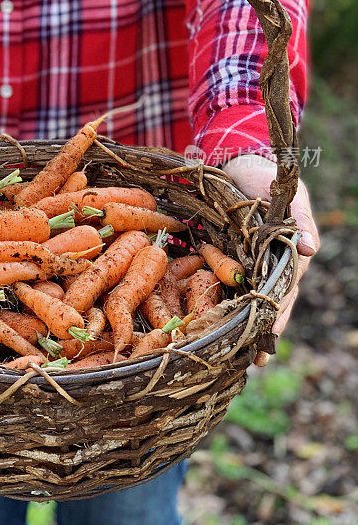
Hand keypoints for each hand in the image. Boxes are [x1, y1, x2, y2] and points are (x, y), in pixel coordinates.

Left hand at [221, 154, 318, 365]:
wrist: (239, 164)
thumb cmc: (266, 180)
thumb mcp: (287, 197)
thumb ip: (298, 221)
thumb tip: (309, 249)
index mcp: (285, 256)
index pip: (284, 292)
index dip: (278, 316)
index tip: (269, 339)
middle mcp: (267, 265)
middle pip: (267, 304)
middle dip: (261, 331)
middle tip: (252, 360)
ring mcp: (246, 263)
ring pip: (247, 300)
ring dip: (243, 326)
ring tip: (237, 356)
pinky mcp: (225, 258)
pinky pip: (223, 285)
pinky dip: (223, 305)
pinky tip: (215, 326)